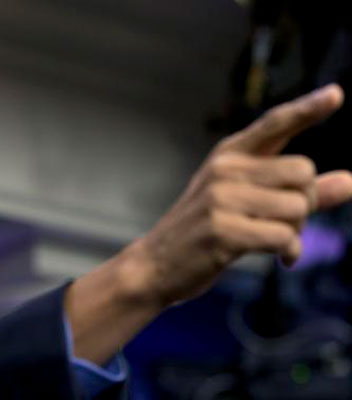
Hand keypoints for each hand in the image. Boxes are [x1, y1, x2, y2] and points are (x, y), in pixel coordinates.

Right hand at [66, 84, 351, 365]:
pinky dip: (290, 251)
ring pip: (298, 207)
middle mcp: (225, 170)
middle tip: (286, 220)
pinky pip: (285, 236)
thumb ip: (294, 190)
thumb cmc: (203, 229)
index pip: (274, 124)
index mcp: (227, 155)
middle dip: (306, 201)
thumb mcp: (243, 201)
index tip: (337, 93)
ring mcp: (221, 199)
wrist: (156, 264)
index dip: (308, 109)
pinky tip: (280, 258)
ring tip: (276, 240)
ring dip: (298, 230)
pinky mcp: (223, 231)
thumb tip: (351, 181)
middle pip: (303, 172)